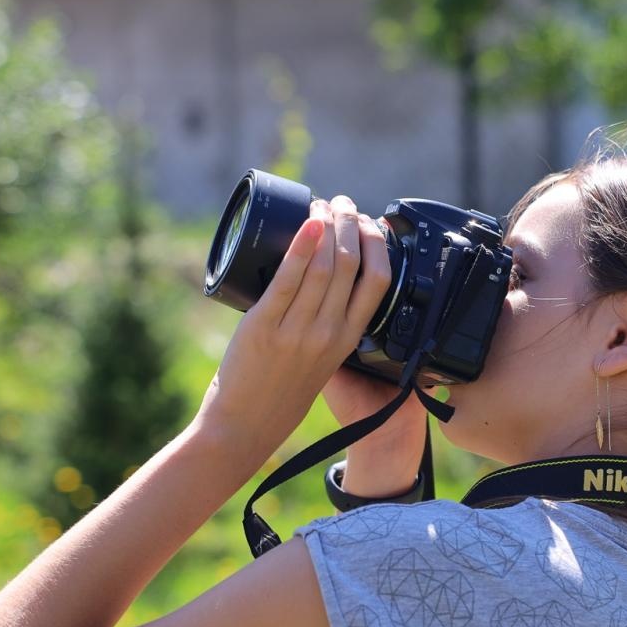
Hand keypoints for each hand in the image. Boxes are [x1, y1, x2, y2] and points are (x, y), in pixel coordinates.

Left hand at [191, 194, 393, 466]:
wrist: (246, 425)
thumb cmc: (281, 392)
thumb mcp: (322, 362)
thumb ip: (328, 328)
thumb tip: (321, 280)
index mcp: (348, 339)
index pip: (379, 281)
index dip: (376, 243)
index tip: (366, 222)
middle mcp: (328, 333)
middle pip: (351, 263)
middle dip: (349, 221)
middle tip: (339, 201)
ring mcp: (297, 330)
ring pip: (324, 265)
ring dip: (325, 224)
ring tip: (320, 204)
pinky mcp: (264, 326)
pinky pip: (288, 279)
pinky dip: (300, 247)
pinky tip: (306, 224)